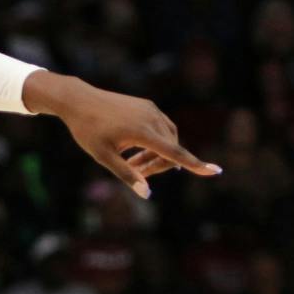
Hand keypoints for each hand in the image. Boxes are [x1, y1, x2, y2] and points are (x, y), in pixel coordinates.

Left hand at [22, 70, 219, 199]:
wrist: (78, 100)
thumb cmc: (87, 130)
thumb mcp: (103, 156)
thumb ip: (127, 174)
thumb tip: (147, 193)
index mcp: (143, 132)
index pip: (175, 153)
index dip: (195, 165)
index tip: (215, 171)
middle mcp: (152, 118)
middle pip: (171, 149)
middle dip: (159, 166)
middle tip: (136, 173)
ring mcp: (151, 109)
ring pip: (168, 138)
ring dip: (156, 154)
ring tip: (132, 163)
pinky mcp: (147, 105)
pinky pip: (161, 127)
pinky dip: (154, 141)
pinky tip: (135, 147)